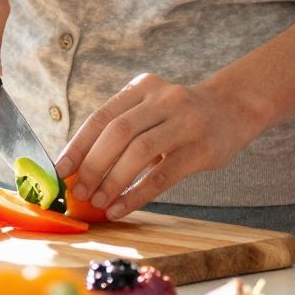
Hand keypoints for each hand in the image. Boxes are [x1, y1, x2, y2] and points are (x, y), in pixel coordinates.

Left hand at [55, 74, 259, 219]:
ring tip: (98, 202)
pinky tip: (121, 207)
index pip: (102, 117)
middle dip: (93, 166)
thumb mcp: (151, 109)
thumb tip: (79, 168)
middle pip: (118, 133)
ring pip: (139, 152)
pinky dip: (137, 194)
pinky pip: (162, 175)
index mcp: (142, 87)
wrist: (233, 108)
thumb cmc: (180, 116)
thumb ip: (121, 130)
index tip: (60, 170)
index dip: (78, 145)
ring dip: (113, 181)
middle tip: (79, 192)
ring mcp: (185, 122)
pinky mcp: (201, 149)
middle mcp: (163, 99)